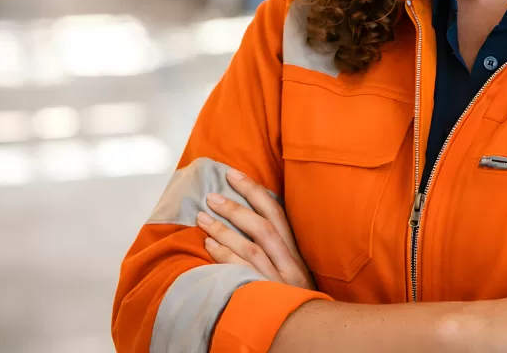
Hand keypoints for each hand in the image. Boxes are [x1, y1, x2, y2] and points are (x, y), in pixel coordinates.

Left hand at [197, 167, 315, 291]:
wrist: (304, 332)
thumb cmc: (293, 299)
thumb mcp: (293, 271)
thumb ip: (278, 249)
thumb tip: (250, 218)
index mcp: (297, 252)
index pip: (277, 213)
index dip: (254, 191)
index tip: (233, 175)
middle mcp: (290, 264)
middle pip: (263, 227)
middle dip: (236, 207)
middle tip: (212, 195)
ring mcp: (278, 281)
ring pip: (249, 248)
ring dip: (223, 230)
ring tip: (202, 217)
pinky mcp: (264, 297)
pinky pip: (241, 273)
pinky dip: (224, 256)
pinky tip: (208, 246)